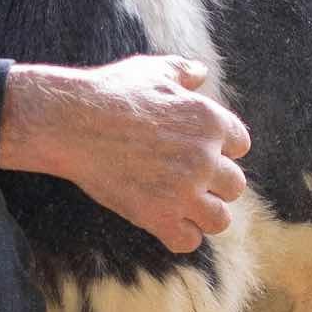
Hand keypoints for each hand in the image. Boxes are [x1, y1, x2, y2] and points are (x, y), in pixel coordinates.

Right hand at [0, 55, 252, 254]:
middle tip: (184, 180)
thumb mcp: (152, 70)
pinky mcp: (158, 216)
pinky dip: (179, 236)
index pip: (240, 145)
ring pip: (219, 219)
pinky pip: (188, 241)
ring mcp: (183, 190)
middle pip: (234, 185)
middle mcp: (205, 158)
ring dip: (203, 215)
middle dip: (213, 184)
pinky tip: (163, 222)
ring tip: (181, 207)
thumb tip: (201, 73)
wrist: (71, 122)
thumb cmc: (110, 92)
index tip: (196, 151)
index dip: (220, 149)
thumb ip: (182, 71)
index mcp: (210, 121)